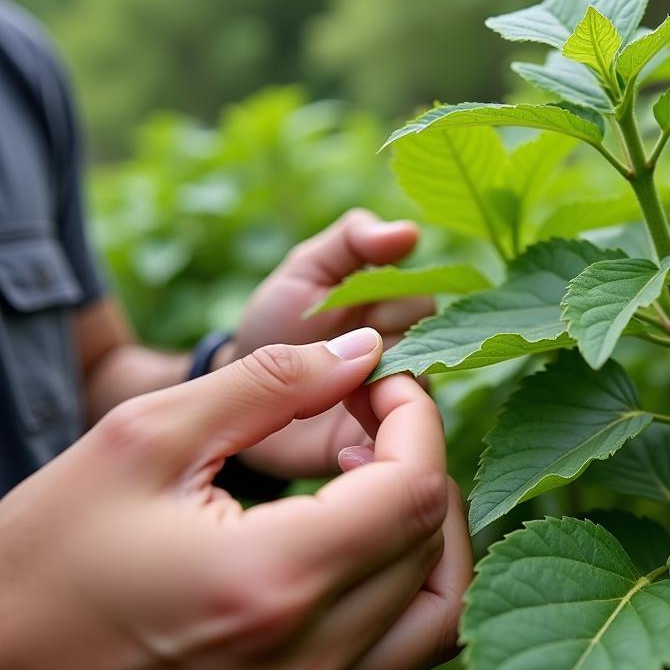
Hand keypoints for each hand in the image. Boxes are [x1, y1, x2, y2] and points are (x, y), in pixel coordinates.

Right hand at [0, 333, 469, 669]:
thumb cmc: (42, 556)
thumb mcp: (145, 437)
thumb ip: (273, 381)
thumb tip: (365, 350)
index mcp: (269, 584)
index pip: (415, 492)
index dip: (417, 420)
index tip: (384, 383)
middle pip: (433, 551)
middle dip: (420, 466)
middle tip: (371, 425)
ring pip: (431, 618)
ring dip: (421, 538)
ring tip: (367, 486)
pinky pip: (380, 660)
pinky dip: (384, 592)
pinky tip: (333, 547)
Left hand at [227, 209, 434, 476]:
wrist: (238, 395)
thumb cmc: (274, 324)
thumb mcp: (305, 271)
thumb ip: (352, 241)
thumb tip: (410, 231)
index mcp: (396, 303)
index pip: (423, 298)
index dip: (384, 306)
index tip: (344, 310)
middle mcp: (409, 349)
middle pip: (431, 346)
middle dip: (381, 351)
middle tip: (337, 355)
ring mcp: (400, 395)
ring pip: (423, 390)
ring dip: (379, 391)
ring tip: (335, 391)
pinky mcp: (386, 438)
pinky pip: (407, 434)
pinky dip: (381, 428)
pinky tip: (345, 423)